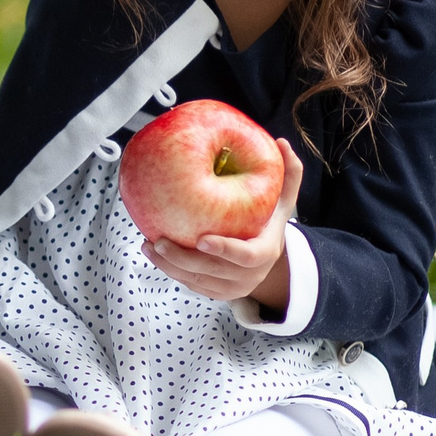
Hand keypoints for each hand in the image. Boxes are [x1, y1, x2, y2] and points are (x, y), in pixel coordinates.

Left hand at [143, 139, 304, 309]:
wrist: (267, 260)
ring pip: (197, 281)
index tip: (202, 239)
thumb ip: (287, 175)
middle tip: (160, 241)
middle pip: (214, 272)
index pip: (247, 257)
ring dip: (169, 266)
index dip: (225, 250)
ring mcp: (232, 288)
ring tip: (148, 245)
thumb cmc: (269, 222)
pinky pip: (190, 284)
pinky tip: (153, 252)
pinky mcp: (216, 293)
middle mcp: (249, 276)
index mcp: (265, 252)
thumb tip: (282, 142)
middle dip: (184, 259)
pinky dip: (171, 270)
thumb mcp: (282, 201)